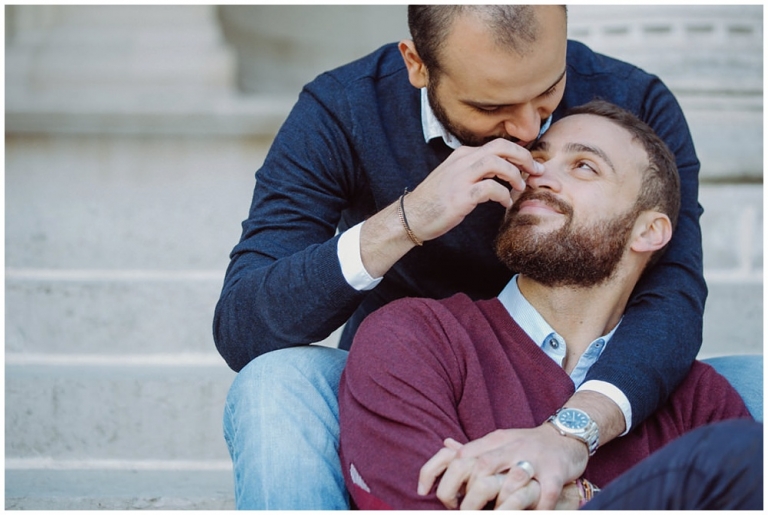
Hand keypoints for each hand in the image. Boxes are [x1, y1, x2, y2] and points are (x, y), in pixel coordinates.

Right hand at [404, 139, 543, 241]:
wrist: (411, 216)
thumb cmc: (435, 200)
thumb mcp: (455, 177)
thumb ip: (475, 170)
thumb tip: (501, 171)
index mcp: (463, 155)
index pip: (498, 145)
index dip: (519, 153)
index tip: (531, 166)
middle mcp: (462, 161)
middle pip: (501, 147)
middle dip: (524, 157)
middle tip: (536, 171)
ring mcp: (460, 178)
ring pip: (497, 163)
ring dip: (515, 174)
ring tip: (521, 187)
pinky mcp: (460, 196)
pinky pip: (491, 188)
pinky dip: (503, 195)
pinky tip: (505, 204)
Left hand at [418, 424, 588, 509]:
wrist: (568, 434)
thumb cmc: (528, 443)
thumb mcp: (499, 440)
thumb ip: (474, 447)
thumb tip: (445, 446)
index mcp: (494, 441)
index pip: (461, 456)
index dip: (440, 475)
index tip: (429, 494)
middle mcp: (511, 448)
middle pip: (481, 468)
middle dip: (469, 496)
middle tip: (463, 512)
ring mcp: (535, 460)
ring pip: (511, 482)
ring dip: (499, 506)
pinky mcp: (556, 472)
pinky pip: (545, 494)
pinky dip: (536, 510)